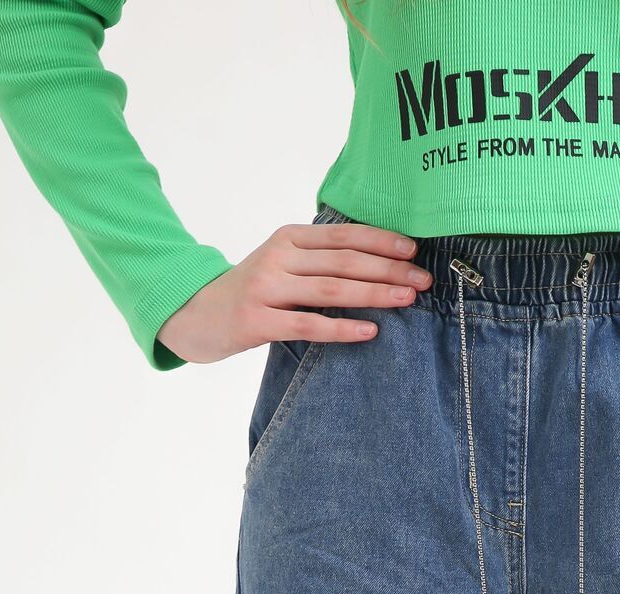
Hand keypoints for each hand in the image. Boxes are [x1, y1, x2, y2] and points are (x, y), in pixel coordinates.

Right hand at [157, 221, 431, 362]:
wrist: (196, 313)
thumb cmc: (253, 291)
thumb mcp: (281, 263)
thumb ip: (319, 259)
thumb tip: (377, 261)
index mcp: (289, 238)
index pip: (344, 236)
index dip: (381, 241)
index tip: (414, 251)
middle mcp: (279, 257)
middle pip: (344, 262)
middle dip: (388, 270)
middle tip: (423, 280)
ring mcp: (267, 288)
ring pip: (331, 290)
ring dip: (374, 295)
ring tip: (406, 300)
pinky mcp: (258, 321)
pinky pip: (308, 325)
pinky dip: (342, 329)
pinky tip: (370, 331)